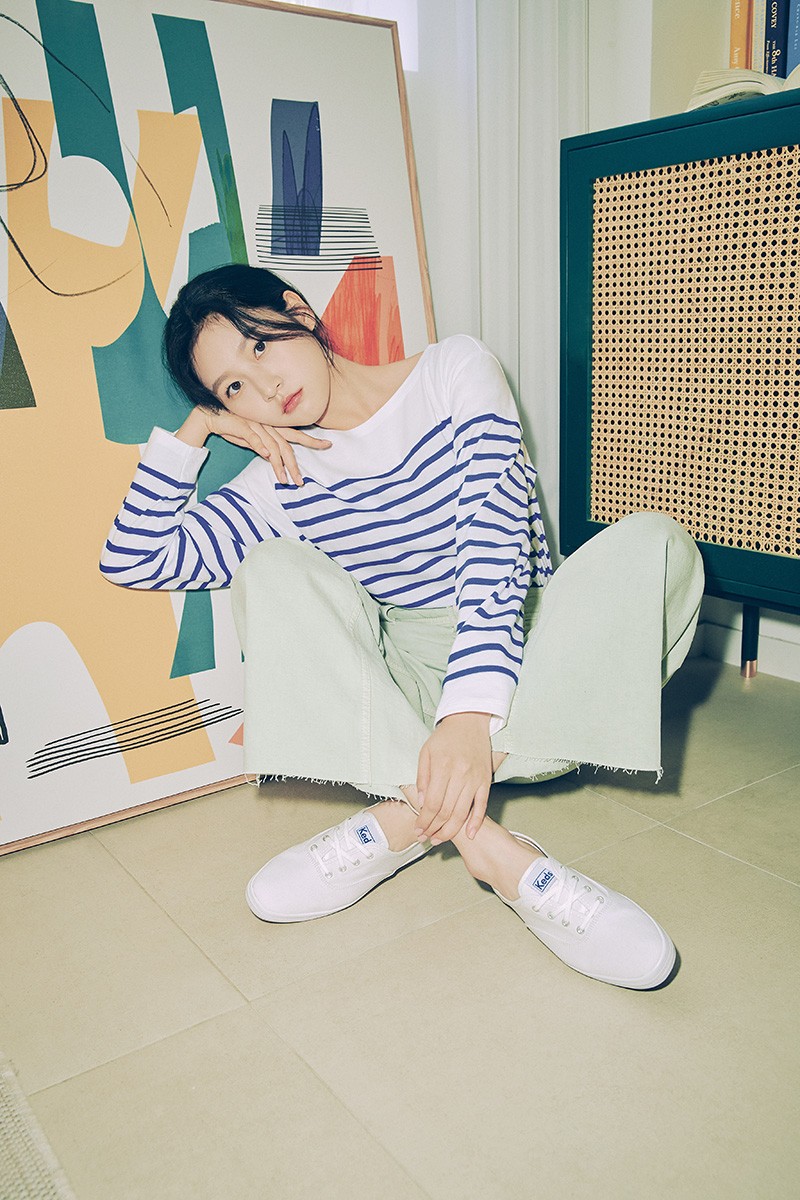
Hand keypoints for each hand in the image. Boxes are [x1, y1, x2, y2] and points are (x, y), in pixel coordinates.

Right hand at [177, 407, 330, 485]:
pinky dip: (259, 446)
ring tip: (284, 480)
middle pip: (286, 446)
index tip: (328, 445)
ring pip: (272, 446)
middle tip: (301, 481)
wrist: (212, 417)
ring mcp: (256, 425)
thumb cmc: (233, 428)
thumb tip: (274, 459)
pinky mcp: (243, 426)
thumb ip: (264, 446)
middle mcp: (268, 425)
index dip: (312, 440)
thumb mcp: (252, 439)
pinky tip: (265, 457)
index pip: (296, 436)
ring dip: (279, 465)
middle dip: (295, 465)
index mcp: (272, 427)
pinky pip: (253, 437)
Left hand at [414, 712, 492, 843]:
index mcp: (443, 767)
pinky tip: (469, 834)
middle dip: (434, 829)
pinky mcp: (485, 780)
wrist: (470, 720)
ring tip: (439, 839)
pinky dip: (476, 822)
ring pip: (463, 812)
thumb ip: (423, 777)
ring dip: (450, 830)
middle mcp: (460, 775)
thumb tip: (422, 803)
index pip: (433, 803)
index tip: (418, 829)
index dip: (424, 820)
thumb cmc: (445, 737)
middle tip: (426, 838)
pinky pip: (482, 805)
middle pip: (447, 811)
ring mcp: (475, 779)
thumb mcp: (426, 752)